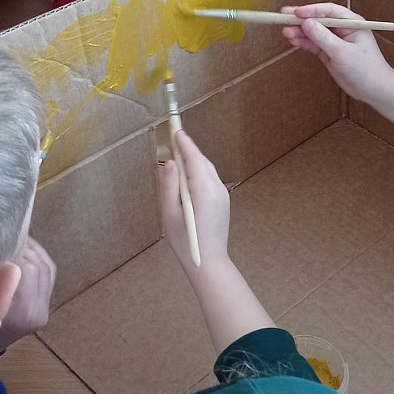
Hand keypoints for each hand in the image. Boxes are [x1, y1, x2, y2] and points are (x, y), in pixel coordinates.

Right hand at [0, 236, 56, 350]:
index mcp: (22, 312)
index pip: (27, 269)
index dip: (14, 252)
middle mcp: (38, 311)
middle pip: (39, 266)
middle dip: (24, 248)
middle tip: (7, 238)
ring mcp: (43, 310)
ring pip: (47, 268)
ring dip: (32, 251)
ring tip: (15, 242)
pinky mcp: (43, 307)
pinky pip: (48, 276)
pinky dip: (37, 259)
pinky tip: (24, 252)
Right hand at [160, 128, 229, 270]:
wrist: (208, 263)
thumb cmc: (185, 241)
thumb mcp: (170, 213)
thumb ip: (169, 185)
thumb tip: (171, 162)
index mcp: (203, 189)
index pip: (194, 158)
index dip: (184, 143)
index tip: (176, 130)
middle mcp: (217, 188)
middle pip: (202, 162)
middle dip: (189, 150)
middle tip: (174, 140)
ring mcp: (223, 195)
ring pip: (208, 170)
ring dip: (194, 160)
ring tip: (179, 155)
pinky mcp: (223, 202)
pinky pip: (211, 179)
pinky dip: (200, 172)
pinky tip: (189, 176)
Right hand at [280, 3, 393, 105]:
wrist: (373, 90)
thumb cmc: (365, 69)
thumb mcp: (342, 52)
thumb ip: (324, 38)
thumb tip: (306, 22)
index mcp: (351, 23)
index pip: (329, 11)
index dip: (312, 10)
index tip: (296, 12)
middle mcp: (342, 28)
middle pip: (319, 20)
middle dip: (302, 19)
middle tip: (283, 16)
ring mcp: (335, 40)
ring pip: (314, 32)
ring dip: (300, 31)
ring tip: (285, 32)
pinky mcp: (329, 52)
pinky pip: (314, 44)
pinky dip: (304, 42)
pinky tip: (293, 41)